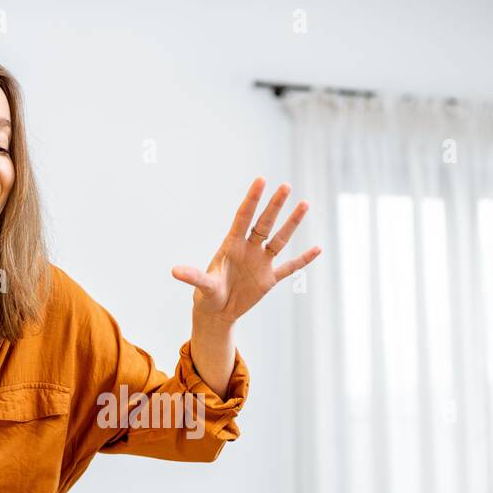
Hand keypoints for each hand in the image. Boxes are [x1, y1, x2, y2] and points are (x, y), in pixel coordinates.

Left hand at [171, 177, 321, 324]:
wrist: (218, 312)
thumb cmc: (207, 295)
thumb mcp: (202, 286)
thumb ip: (193, 276)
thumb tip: (175, 271)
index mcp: (232, 245)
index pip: (244, 217)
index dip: (252, 199)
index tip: (261, 180)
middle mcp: (249, 249)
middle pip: (265, 223)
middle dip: (275, 205)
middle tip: (286, 186)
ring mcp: (261, 262)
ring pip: (280, 239)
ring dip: (292, 223)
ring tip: (305, 204)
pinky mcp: (270, 279)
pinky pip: (290, 267)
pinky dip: (303, 260)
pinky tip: (318, 249)